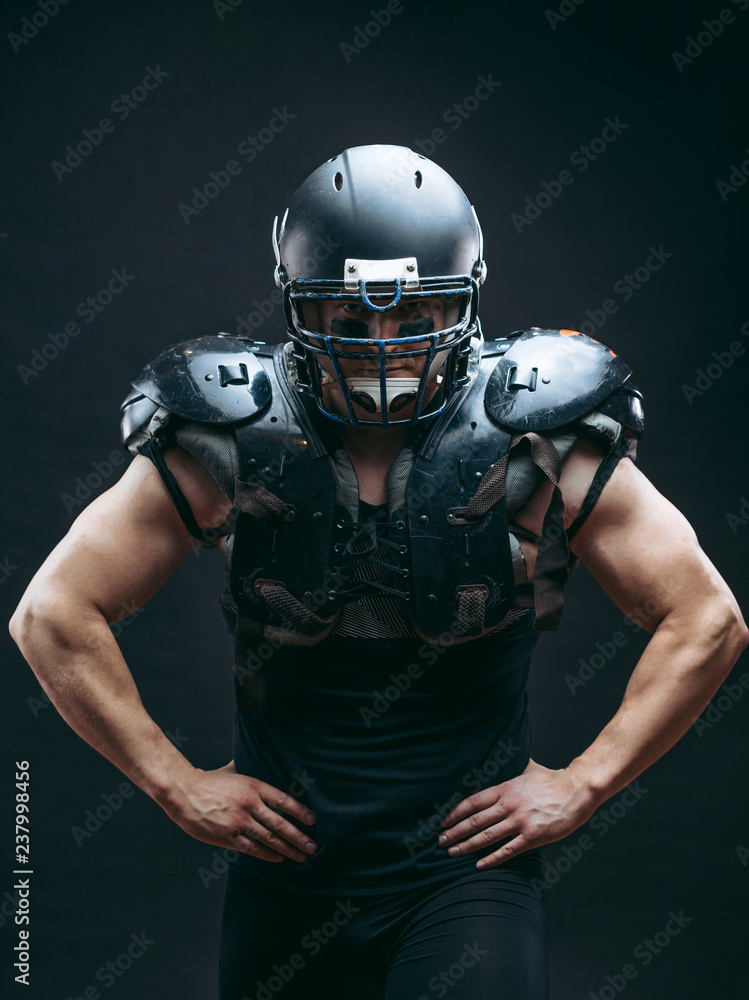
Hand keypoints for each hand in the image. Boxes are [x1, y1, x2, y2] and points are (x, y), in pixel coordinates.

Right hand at [162, 761, 316, 863]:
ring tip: (301, 856)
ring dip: (288, 849)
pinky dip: (267, 855)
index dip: (300, 811)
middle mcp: (249, 804)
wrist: (183, 792)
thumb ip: (250, 767)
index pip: (283, 800)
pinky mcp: (227, 836)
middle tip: (312, 847)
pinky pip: (252, 848)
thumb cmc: (209, 780)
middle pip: (280, 823)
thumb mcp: (234, 769)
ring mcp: (238, 822)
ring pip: (269, 839)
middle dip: (299, 837)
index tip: (313, 821)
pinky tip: (279, 858)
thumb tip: (264, 758)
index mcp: (253, 786)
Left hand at [437, 759, 594, 869]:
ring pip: (487, 837)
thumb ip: (511, 767)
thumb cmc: (552, 780)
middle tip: (440, 841)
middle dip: (455, 832)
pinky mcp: (532, 837)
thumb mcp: (527, 768)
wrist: (576, 791)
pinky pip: (508, 851)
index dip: (455, 813)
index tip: (442, 822)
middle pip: (475, 820)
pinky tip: (479, 865)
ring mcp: (520, 822)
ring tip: (452, 853)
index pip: (472, 802)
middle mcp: (508, 805)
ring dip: (467, 846)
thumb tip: (501, 752)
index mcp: (505, 788)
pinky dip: (492, 859)